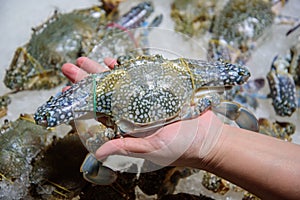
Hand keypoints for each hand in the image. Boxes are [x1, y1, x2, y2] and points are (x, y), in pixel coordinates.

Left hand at [62, 57, 223, 168]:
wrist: (207, 136)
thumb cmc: (181, 147)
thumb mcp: (153, 148)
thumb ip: (127, 146)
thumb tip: (99, 151)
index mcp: (126, 126)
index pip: (97, 112)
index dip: (82, 101)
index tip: (66, 90)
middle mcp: (131, 112)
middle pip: (103, 93)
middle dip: (86, 80)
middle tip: (69, 67)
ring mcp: (143, 99)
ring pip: (118, 82)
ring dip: (102, 71)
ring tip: (86, 60)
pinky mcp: (157, 89)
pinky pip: (138, 76)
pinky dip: (126, 68)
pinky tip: (114, 61)